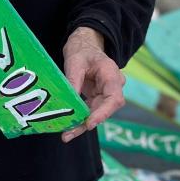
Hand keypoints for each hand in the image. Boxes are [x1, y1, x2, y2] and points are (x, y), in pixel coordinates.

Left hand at [60, 26, 124, 142]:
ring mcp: (105, 94)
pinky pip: (90, 111)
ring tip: (66, 135)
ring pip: (97, 114)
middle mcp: (112, 87)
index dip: (103, 113)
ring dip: (82, 125)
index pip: (114, 98)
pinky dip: (79, 119)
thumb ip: (74, 80)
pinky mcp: (97, 98)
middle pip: (105, 110)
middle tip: (68, 134)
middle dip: (88, 123)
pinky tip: (68, 128)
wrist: (85, 45)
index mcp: (112, 75)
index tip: (89, 123)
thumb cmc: (82, 51)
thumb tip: (69, 102)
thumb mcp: (75, 61)